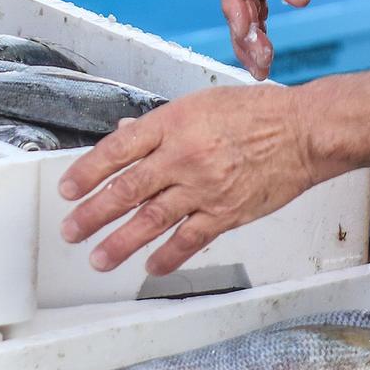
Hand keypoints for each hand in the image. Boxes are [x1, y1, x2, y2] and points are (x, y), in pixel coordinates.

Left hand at [59, 85, 319, 275]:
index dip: (86, 171)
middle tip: (70, 229)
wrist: (302, 132)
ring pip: (151, 219)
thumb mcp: (198, 103)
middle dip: (92, 213)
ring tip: (98, 257)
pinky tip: (150, 265)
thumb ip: (158, 125)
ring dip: (120, 242)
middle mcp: (183, 156)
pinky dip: (167, 256)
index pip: (117, 150)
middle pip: (126, 189)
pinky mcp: (226, 212)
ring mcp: (204, 187)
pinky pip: (190, 239)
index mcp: (172, 123)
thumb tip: (124, 135)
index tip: (68, 188)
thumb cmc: (255, 113)